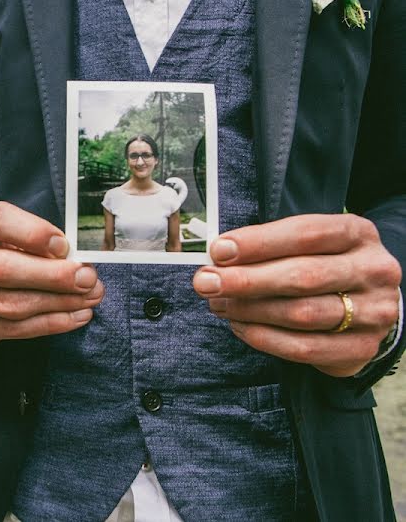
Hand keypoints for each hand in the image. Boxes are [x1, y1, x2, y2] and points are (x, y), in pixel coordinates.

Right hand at [0, 202, 103, 346]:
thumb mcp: (12, 231)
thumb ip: (38, 240)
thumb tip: (76, 261)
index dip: (32, 233)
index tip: (65, 246)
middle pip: (3, 270)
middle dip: (53, 277)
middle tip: (87, 278)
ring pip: (11, 304)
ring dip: (57, 303)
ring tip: (88, 298)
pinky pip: (15, 329)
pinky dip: (51, 324)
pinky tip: (76, 316)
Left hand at [193, 214, 400, 376]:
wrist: (368, 305)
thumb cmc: (325, 266)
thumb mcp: (307, 244)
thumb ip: (269, 247)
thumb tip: (219, 257)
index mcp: (357, 234)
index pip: (306, 233)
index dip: (258, 243)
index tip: (219, 251)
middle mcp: (374, 270)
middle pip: (303, 276)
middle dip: (246, 280)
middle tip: (206, 282)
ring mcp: (374, 311)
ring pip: (301, 314)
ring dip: (249, 310)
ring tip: (219, 304)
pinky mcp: (362, 347)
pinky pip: (304, 347)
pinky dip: (264, 337)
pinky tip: (240, 326)